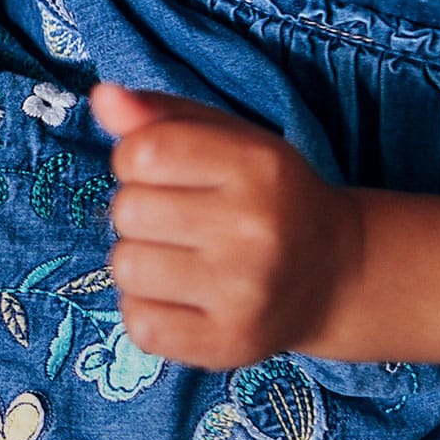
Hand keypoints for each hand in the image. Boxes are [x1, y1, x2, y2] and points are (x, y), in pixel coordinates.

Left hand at [92, 84, 362, 368]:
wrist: (336, 274)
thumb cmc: (266, 196)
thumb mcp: (227, 139)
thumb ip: (160, 115)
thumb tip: (103, 95)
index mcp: (258, 165)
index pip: (143, 152)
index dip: (134, 159)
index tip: (162, 170)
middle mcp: (257, 229)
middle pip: (127, 211)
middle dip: (139, 211)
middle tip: (181, 221)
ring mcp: (245, 293)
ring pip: (126, 268)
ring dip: (140, 262)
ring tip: (181, 259)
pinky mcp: (229, 344)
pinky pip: (139, 324)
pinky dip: (147, 310)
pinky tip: (183, 298)